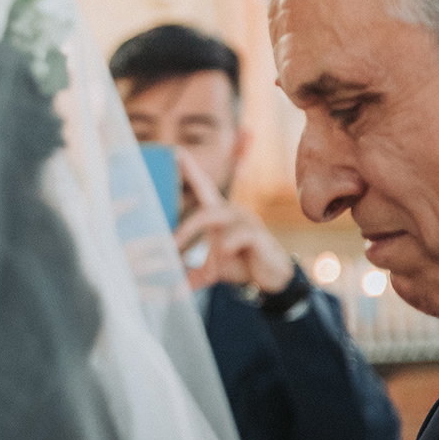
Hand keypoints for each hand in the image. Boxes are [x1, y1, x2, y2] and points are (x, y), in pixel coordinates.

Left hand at [170, 148, 292, 293]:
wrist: (271, 279)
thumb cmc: (239, 263)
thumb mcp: (210, 268)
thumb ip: (189, 273)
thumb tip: (168, 287)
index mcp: (219, 213)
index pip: (203, 186)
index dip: (191, 170)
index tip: (176, 152)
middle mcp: (232, 212)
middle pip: (204, 206)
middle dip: (185, 228)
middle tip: (169, 245)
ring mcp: (246, 221)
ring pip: (215, 218)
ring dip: (200, 240)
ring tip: (198, 264)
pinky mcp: (258, 235)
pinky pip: (239, 234)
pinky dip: (227, 246)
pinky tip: (226, 254)